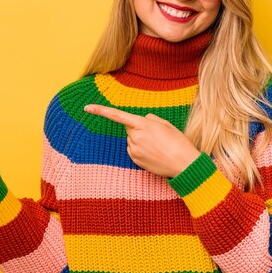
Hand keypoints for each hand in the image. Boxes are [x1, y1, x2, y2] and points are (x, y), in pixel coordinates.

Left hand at [84, 104, 199, 177]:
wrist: (184, 165)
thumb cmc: (178, 142)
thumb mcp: (165, 124)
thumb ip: (150, 119)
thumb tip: (141, 121)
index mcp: (142, 125)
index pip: (117, 115)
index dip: (100, 110)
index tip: (86, 107)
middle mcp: (135, 137)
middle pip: (129, 129)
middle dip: (138, 129)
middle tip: (156, 136)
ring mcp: (134, 150)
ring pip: (132, 140)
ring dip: (141, 141)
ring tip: (158, 146)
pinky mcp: (135, 160)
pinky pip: (134, 150)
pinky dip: (141, 150)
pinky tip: (154, 154)